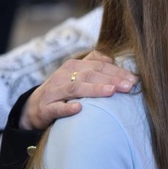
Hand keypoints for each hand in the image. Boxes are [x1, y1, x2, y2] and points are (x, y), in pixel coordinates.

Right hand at [19, 50, 136, 130]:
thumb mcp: (76, 74)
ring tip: (111, 91)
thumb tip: (112, 59)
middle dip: (111, 79)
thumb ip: (93, 64)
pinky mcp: (45, 109)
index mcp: (74, 66)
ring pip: (75, 88)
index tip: (134, 79)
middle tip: (129, 86)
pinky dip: (67, 108)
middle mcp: (63, 76)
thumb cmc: (62, 90)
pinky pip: (56, 108)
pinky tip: (79, 109)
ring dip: (94, 89)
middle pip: (90, 75)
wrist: (33, 107)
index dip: (117, 71)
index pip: (99, 66)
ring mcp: (54, 92)